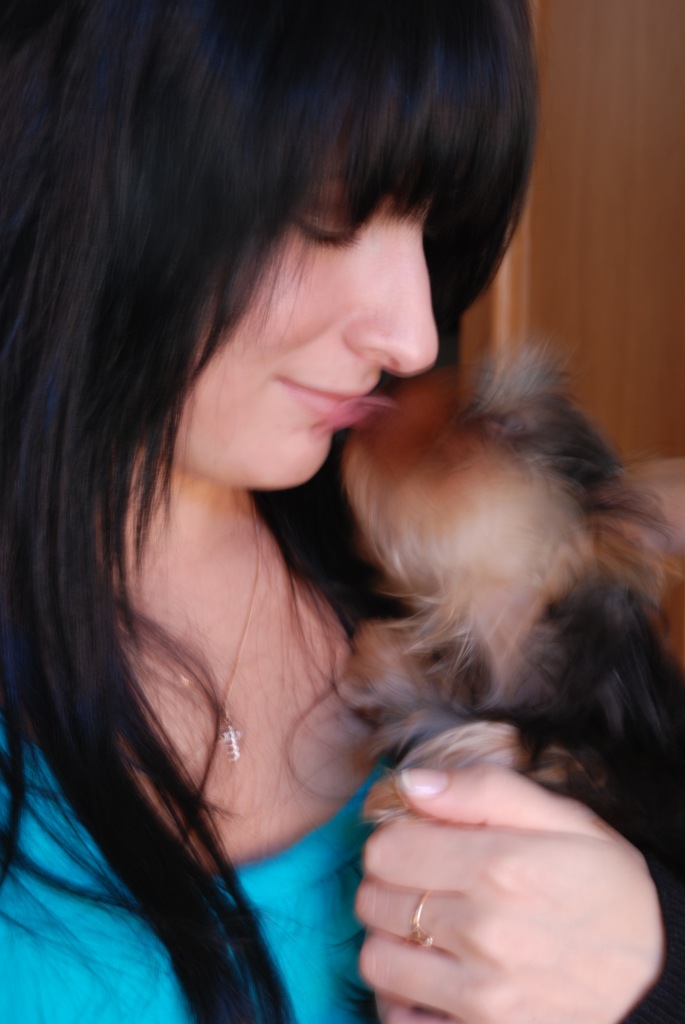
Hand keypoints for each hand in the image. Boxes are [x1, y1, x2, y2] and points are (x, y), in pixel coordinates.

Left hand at [356, 765, 664, 1022]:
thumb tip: (410, 782)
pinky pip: (398, 1017)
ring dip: (392, 937)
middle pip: (374, 899)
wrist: (655, 978)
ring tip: (427, 925)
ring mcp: (481, 993)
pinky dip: (402, 995)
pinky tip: (431, 973)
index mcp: (501, 866)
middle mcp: (484, 931)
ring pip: (377, 957)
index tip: (418, 840)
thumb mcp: (563, 819)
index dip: (395, 838)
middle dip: (390, 883)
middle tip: (424, 880)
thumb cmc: (605, 887)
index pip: (386, 848)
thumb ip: (483, 789)